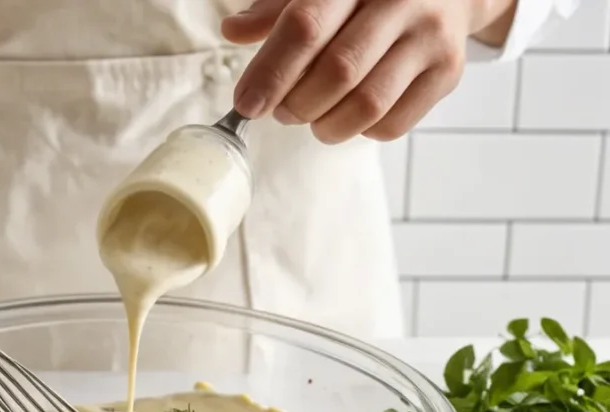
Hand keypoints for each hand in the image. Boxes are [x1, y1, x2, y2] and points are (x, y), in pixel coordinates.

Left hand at [223, 0, 496, 143]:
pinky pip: (392, 124)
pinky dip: (359, 132)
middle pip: (337, 72)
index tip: (246, 104)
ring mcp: (430, 36)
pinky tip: (349, 114)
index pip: (306, 27)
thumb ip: (275, 9)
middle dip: (297, 104)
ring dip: (326, 125)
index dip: (270, 71)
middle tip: (282, 111)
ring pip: (367, 105)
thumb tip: (232, 30)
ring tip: (313, 117)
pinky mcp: (447, 71)